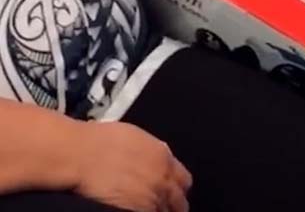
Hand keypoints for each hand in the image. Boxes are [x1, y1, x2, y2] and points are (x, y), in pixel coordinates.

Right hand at [73, 121, 190, 211]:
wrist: (83, 154)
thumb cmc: (103, 140)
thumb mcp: (138, 138)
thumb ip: (154, 152)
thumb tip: (159, 158)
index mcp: (164, 158)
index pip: (184, 181)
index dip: (178, 188)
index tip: (173, 192)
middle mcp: (162, 179)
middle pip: (179, 202)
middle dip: (174, 204)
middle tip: (165, 207)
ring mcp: (150, 198)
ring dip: (160, 210)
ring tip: (150, 209)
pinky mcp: (136, 211)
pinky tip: (138, 210)